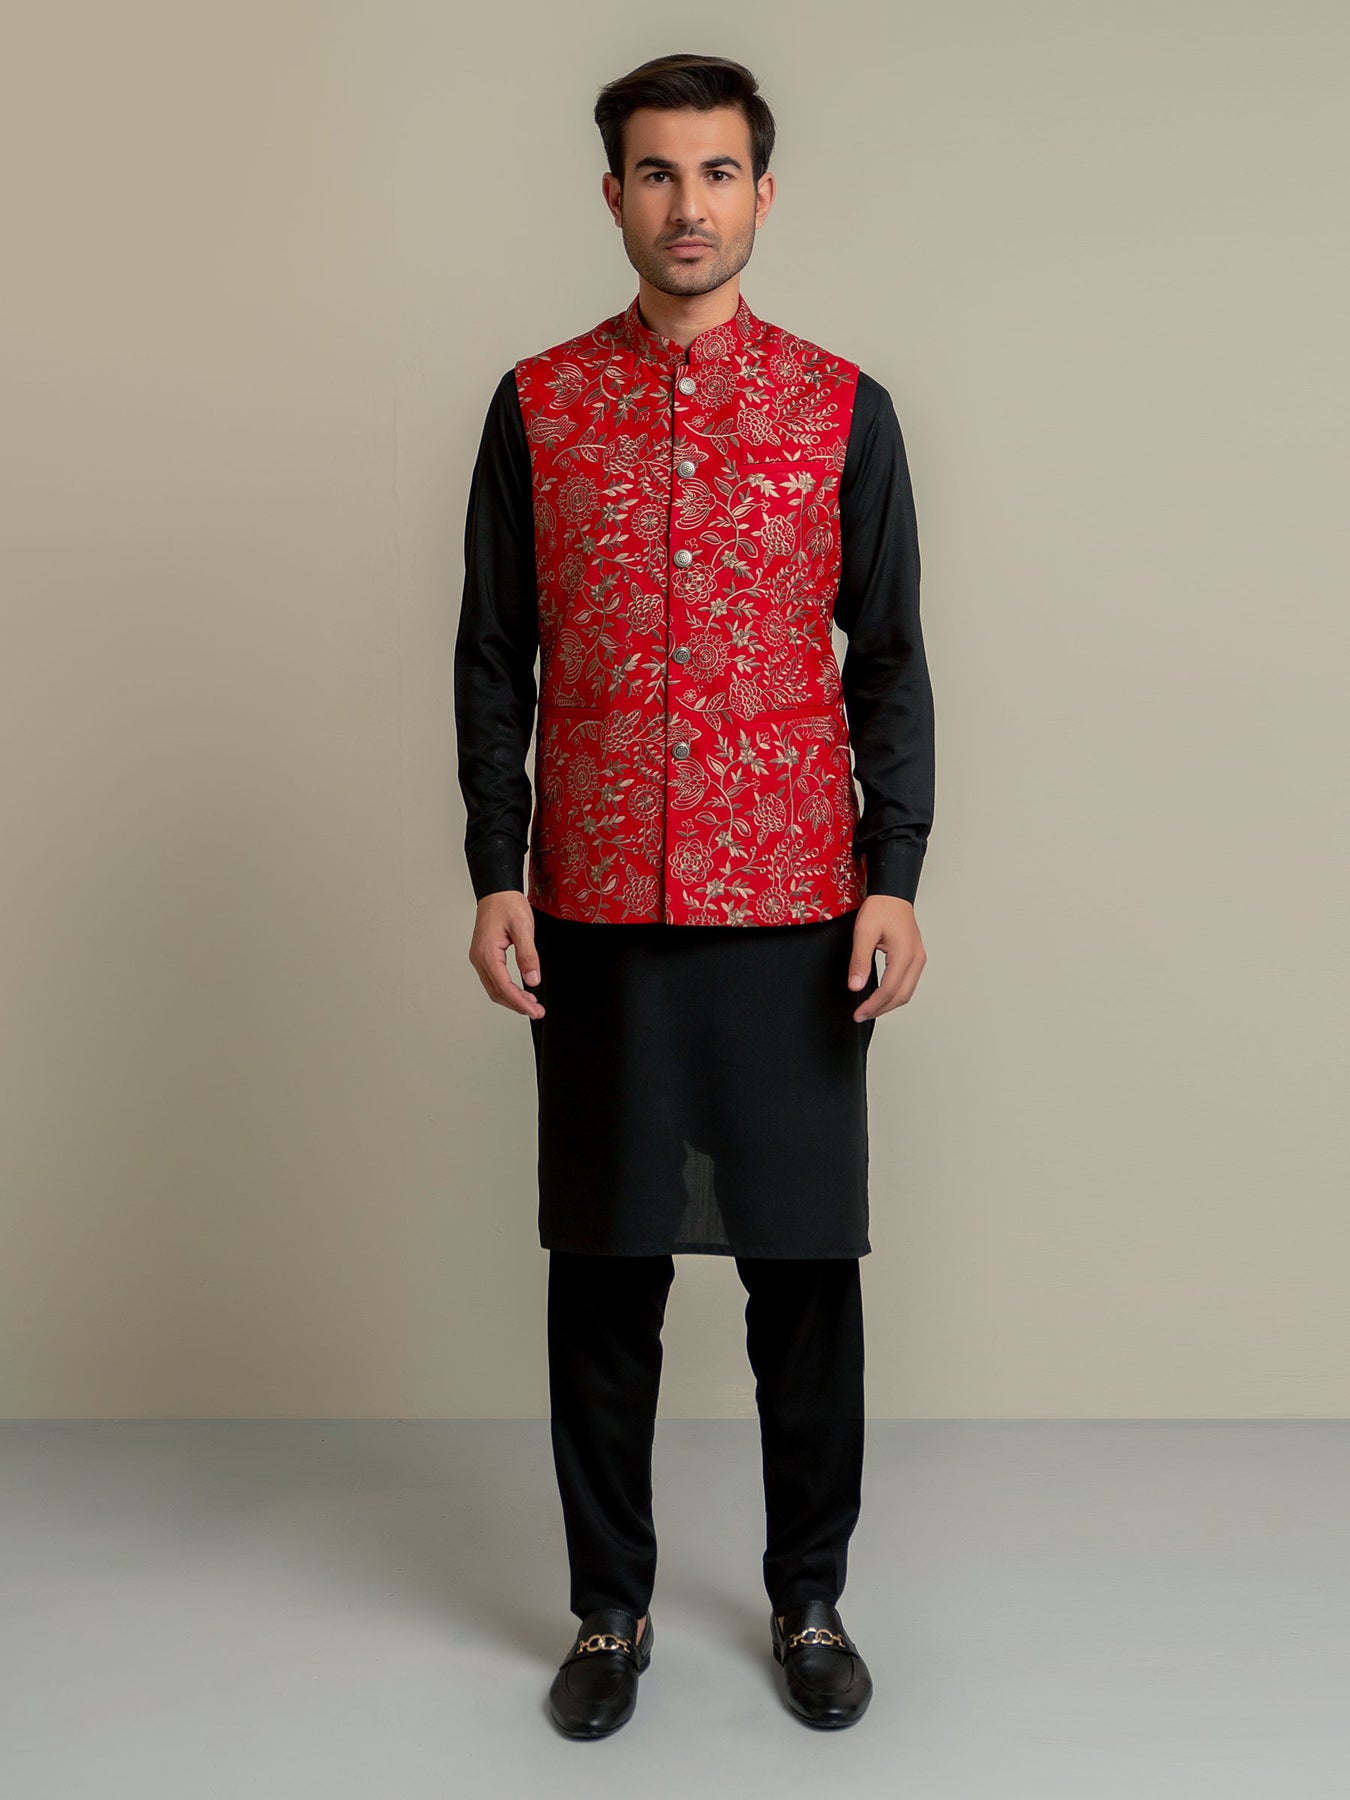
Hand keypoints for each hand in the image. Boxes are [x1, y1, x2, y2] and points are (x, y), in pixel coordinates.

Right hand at [468, 891, 544, 1018]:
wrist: (497, 891)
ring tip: (531, 1004)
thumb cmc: (508, 904)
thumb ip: (528, 955)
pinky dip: (507, 989)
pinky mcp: (484, 956)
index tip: (535, 1010)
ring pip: (494, 988)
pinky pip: (493, 979)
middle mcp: (479, 958)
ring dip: (512, 999)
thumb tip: (533, 979)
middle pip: (497, 992)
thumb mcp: (523, 928)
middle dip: (517, 1005)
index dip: (520, 1002)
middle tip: (537, 1012)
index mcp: (487, 953)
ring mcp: (479, 958)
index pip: (504, 987)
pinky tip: (521, 991)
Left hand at [847, 895, 925, 1021]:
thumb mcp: (863, 932)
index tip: (858, 1013)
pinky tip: (881, 996)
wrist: (892, 894)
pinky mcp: (915, 957)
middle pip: (901, 996)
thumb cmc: (879, 909)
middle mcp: (916, 959)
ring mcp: (918, 958)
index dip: (873, 1005)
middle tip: (861, 1015)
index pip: (889, 989)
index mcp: (904, 954)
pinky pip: (908, 983)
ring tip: (869, 1009)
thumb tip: (856, 986)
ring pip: (907, 992)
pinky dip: (895, 994)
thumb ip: (860, 961)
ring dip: (888, 1004)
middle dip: (881, 1009)